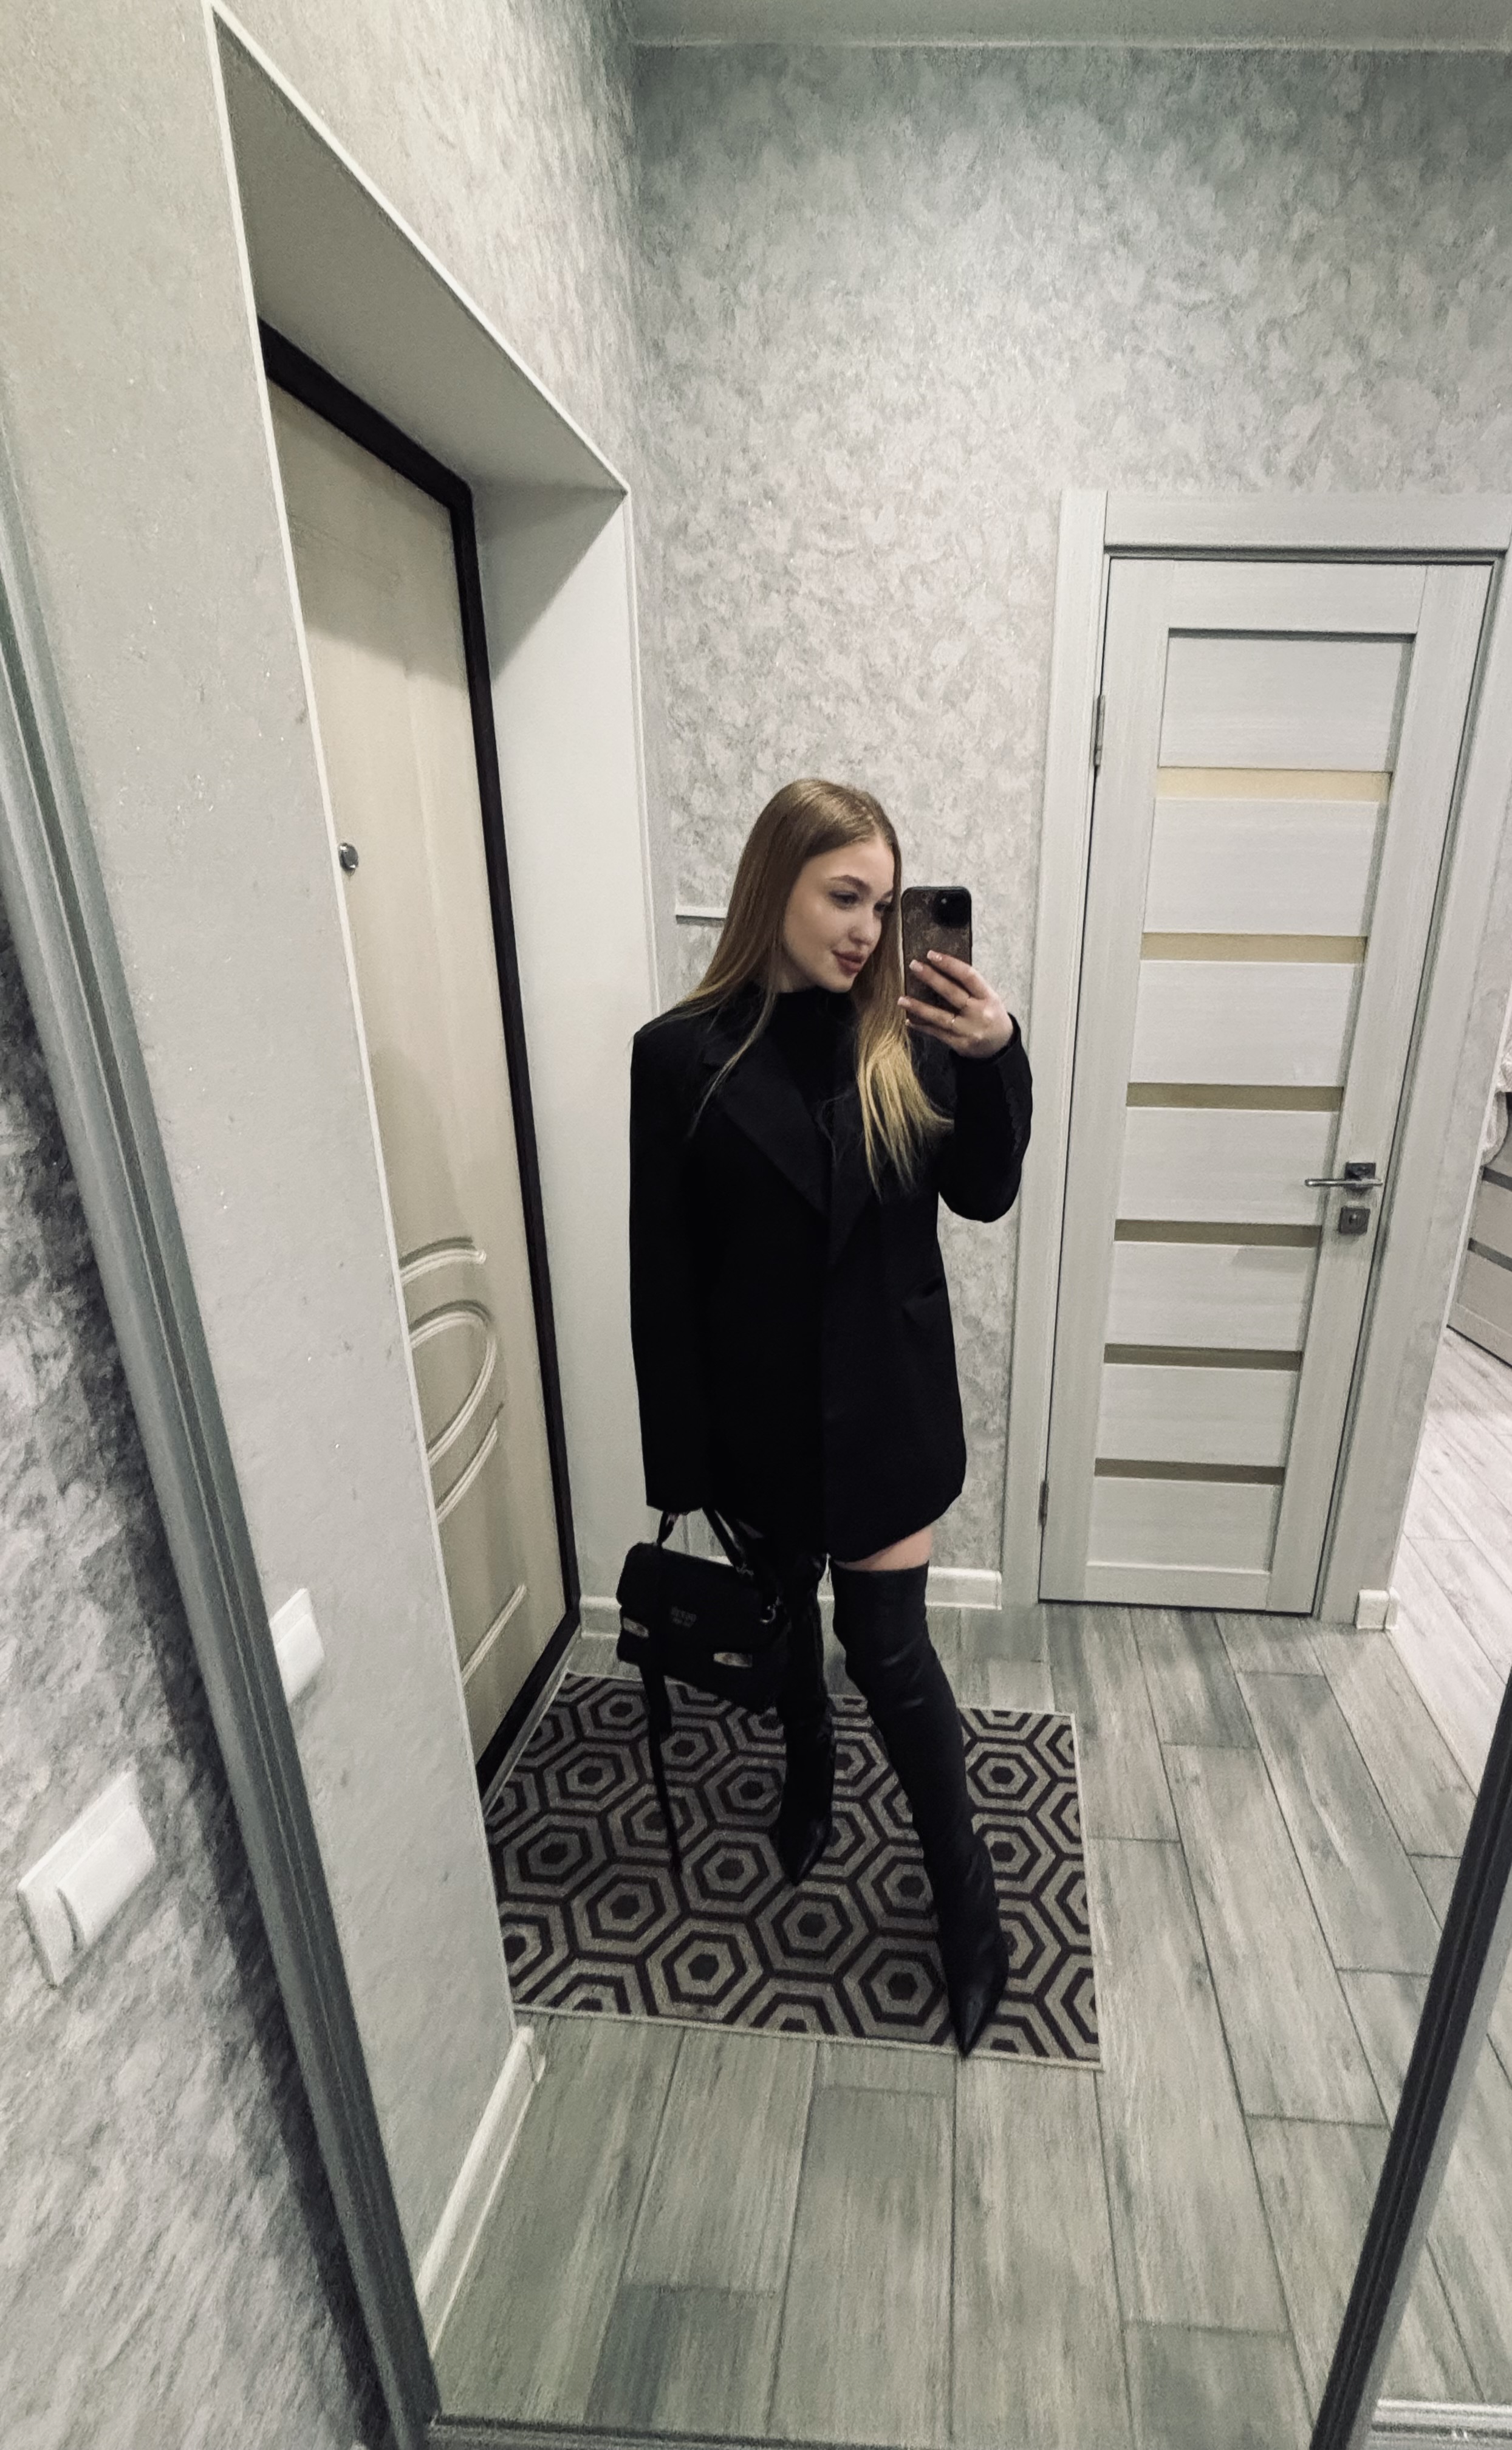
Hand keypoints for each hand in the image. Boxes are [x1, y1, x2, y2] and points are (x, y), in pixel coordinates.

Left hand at [899, 952, 1014, 1058]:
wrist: (1000, 1046)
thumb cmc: (991, 1015)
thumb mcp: (988, 998)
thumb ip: (970, 986)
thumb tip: (940, 969)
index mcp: (988, 997)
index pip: (968, 976)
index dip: (949, 964)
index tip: (932, 955)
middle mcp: (979, 1013)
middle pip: (952, 993)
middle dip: (931, 978)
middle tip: (914, 966)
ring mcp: (969, 1030)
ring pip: (940, 1017)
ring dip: (919, 1007)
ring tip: (902, 999)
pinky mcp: (959, 1044)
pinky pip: (937, 1033)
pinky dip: (922, 1026)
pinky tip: (909, 1020)